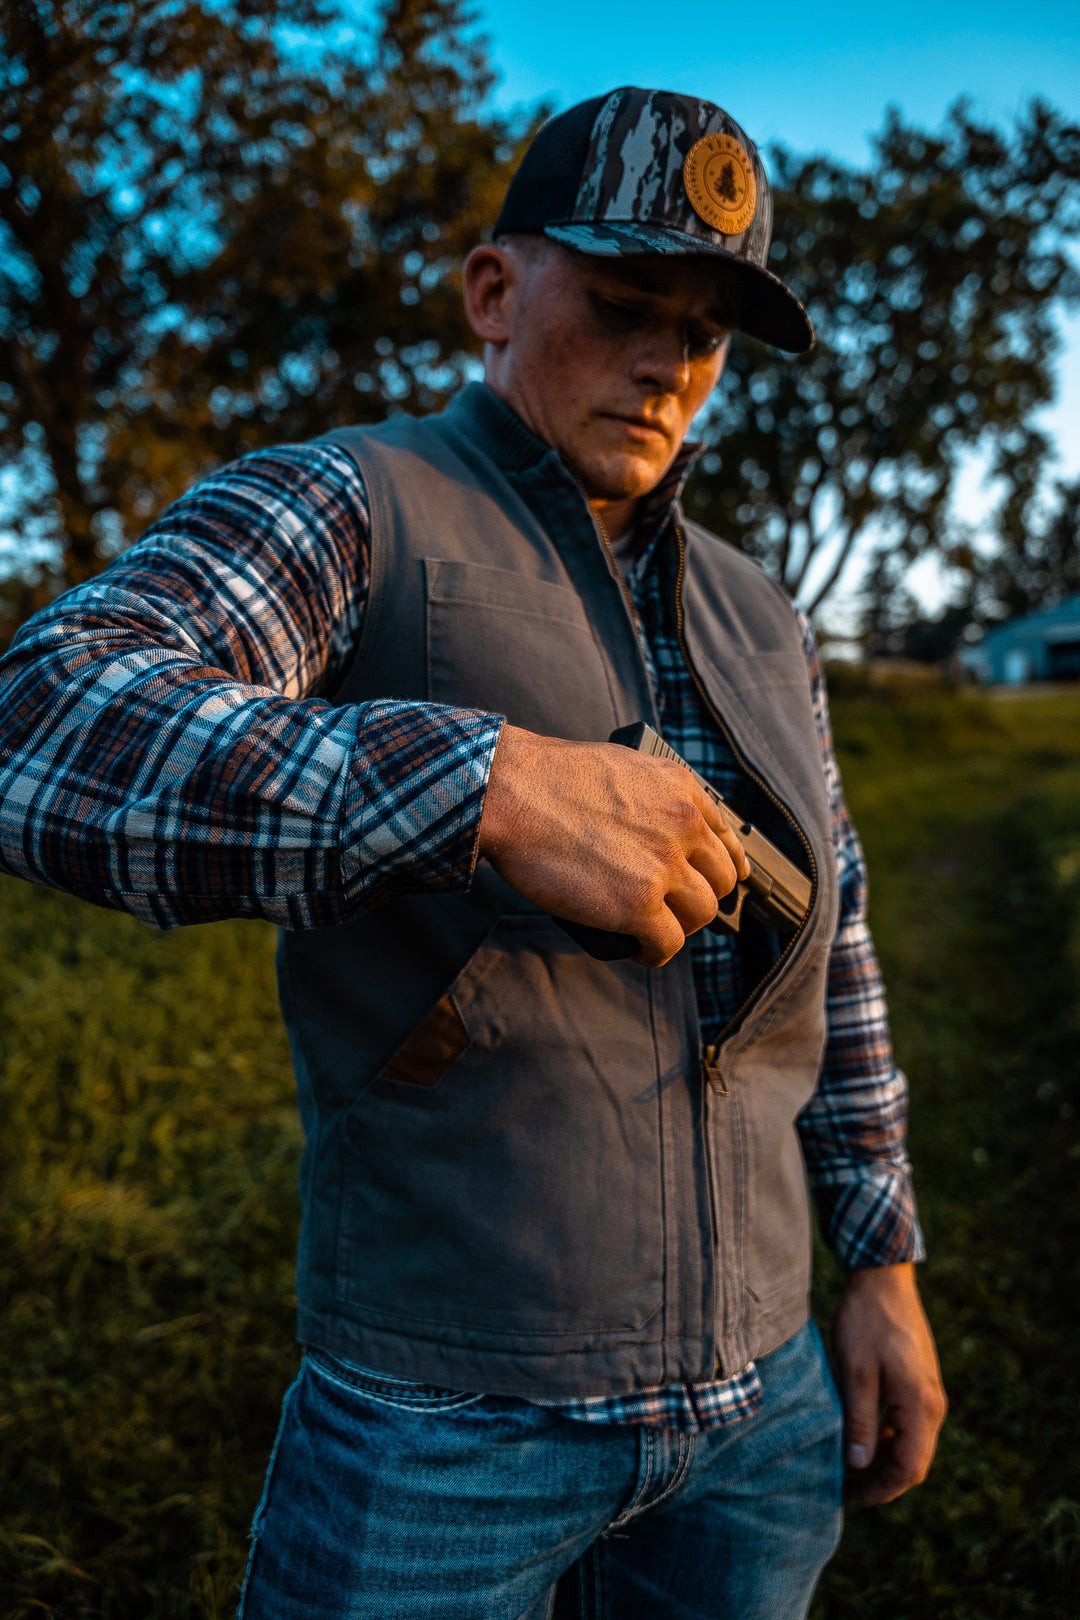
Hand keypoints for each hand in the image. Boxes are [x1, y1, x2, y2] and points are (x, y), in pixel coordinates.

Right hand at [478, 723, 750, 967]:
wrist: (510, 792)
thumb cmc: (546, 778)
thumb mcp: (621, 766)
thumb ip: (651, 794)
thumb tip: (654, 826)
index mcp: (681, 789)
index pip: (727, 838)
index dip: (726, 867)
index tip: (722, 881)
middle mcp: (683, 825)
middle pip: (719, 881)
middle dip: (699, 899)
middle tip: (674, 910)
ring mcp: (663, 866)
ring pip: (701, 914)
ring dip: (679, 927)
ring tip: (653, 930)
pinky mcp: (638, 905)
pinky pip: (667, 943)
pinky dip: (655, 952)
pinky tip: (641, 951)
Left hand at [833, 1262, 946, 1505]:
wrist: (883, 1277)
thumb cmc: (866, 1322)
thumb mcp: (855, 1372)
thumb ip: (860, 1421)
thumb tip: (859, 1466)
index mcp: (920, 1406)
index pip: (909, 1468)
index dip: (880, 1489)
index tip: (849, 1496)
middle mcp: (933, 1404)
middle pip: (913, 1461)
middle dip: (881, 1479)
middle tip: (845, 1486)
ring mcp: (929, 1392)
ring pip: (911, 1443)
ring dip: (883, 1459)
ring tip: (848, 1465)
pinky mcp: (920, 1381)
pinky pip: (908, 1423)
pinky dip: (888, 1438)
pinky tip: (861, 1435)